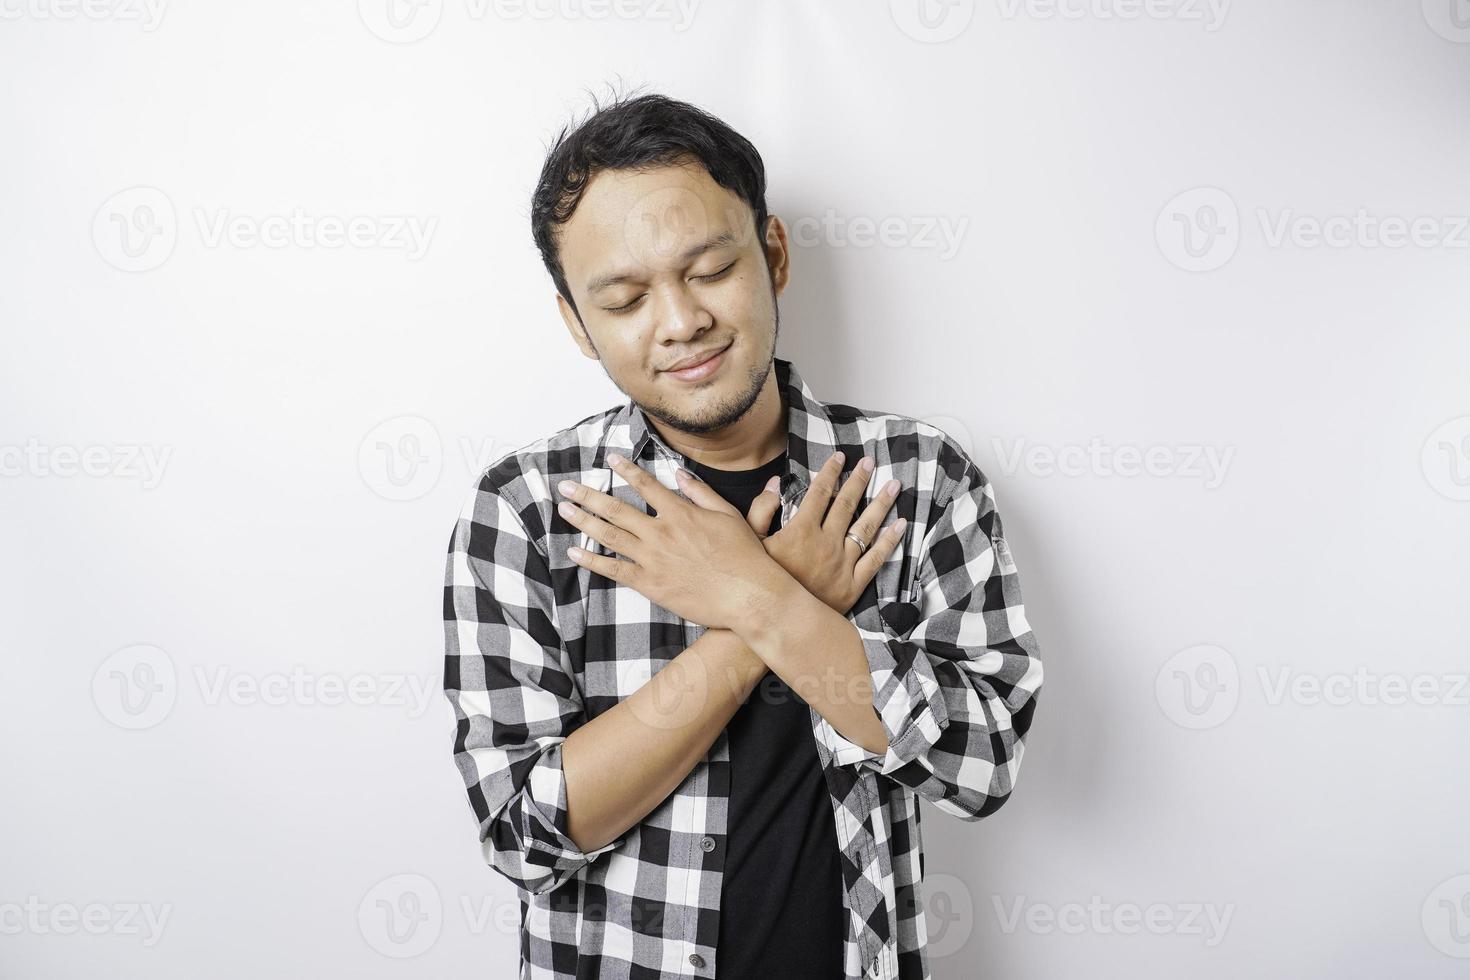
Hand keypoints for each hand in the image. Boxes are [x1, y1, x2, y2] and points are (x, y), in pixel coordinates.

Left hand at [556, 452, 793, 631]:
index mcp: (679, 512)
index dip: (625, 470)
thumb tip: (680, 475)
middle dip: (588, 495)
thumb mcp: (728, 515)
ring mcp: (652, 558)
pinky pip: (614, 570)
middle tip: (566, 486)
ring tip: (564, 509)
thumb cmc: (743, 556)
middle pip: (616, 509)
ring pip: (609, 536)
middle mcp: (660, 532)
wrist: (747, 594)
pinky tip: (574, 552)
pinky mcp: (649, 584)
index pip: (646, 485)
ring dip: (583, 521)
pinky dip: (592, 561)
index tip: (608, 459)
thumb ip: (701, 493)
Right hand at [736, 450, 906, 613]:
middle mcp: (826, 542)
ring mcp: (843, 563)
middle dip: (860, 480)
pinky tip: (900, 525)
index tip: (841, 457)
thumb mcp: (750, 544)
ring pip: (867, 527)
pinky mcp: (854, 584)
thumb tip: (774, 482)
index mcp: (801, 530)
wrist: (776, 624)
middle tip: (870, 463)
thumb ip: (760, 510)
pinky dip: (890, 541)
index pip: (820, 492)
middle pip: (847, 504)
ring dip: (882, 503)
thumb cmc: (761, 584)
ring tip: (894, 485)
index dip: (831, 472)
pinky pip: (876, 558)